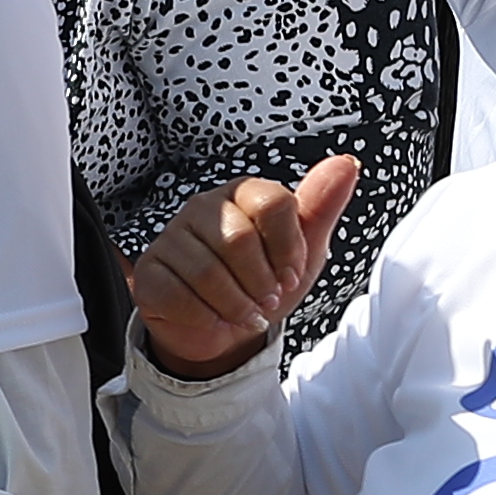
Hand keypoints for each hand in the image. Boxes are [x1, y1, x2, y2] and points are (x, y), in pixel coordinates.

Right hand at [121, 154, 359, 381]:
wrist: (225, 330)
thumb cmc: (264, 285)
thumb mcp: (302, 252)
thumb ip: (321, 207)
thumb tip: (346, 164)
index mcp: (241, 195)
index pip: (272, 201)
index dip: (288, 247)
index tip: (290, 273)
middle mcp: (202, 208)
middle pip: (239, 239)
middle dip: (262, 283)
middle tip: (267, 298)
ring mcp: (171, 237)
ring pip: (208, 271)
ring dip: (237, 304)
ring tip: (245, 311)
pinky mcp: (150, 271)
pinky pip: (180, 294)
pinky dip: (207, 316)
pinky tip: (213, 315)